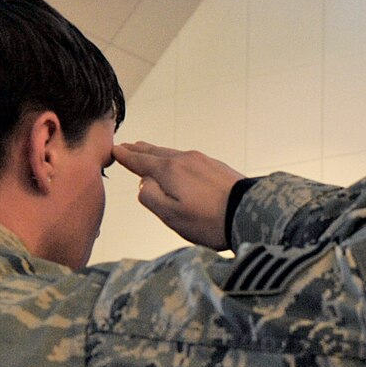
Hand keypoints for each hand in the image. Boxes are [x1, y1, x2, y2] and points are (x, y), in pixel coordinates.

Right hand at [113, 141, 242, 248]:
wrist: (251, 213)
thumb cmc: (209, 221)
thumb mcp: (171, 215)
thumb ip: (150, 197)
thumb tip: (144, 183)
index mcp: (169, 170)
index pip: (140, 161)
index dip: (126, 157)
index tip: (115, 150)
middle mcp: (184, 159)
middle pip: (156, 153)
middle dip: (140, 150)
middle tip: (128, 145)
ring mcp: (202, 161)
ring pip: (172, 154)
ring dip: (157, 152)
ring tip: (147, 150)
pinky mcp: (216, 166)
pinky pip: (188, 159)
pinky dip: (175, 158)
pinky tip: (177, 163)